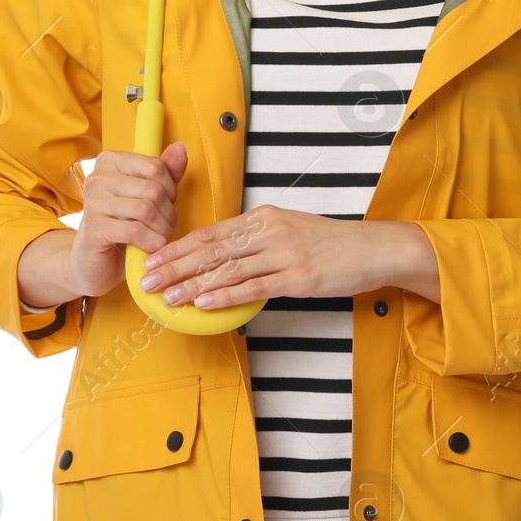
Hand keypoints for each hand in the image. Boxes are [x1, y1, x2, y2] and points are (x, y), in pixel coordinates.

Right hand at [60, 143, 188, 298]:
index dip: (170, 188)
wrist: (93, 262)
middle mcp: (97, 177)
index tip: (165, 203)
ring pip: (147, 210)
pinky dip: (151, 242)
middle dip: (168, 213)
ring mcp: (93, 202)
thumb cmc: (124, 224)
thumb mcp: (149, 195)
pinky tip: (149, 247)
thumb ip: (166, 172)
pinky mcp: (94, 229)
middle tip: (164, 225)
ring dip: (162, 230)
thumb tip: (180, 148)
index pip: (155, 166)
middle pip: (154, 189)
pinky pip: (136, 231)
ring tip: (158, 236)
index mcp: (110, 161)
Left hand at [137, 206, 441, 309]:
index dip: (178, 247)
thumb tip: (223, 256)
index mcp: (262, 217)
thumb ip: (256, 240)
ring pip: (227, 269)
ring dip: (192, 284)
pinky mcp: (297, 277)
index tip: (154, 258)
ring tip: (167, 296)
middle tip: (147, 278)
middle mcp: (268, 231)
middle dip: (175, 264)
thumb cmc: (330, 243)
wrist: (373, 248)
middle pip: (211, 249)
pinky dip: (225, 295)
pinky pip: (253, 287)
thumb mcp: (288, 230)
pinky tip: (204, 302)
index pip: (211, 232)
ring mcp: (282, 253)